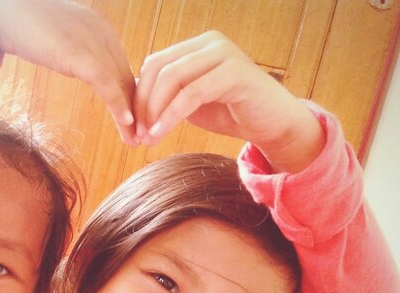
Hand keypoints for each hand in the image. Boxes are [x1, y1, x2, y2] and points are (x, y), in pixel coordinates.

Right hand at [0, 0, 136, 144]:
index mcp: (102, 31)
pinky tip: (127, 123)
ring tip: (135, 139)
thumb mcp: (63, 41)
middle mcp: (104, 35)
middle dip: (137, 111)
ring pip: (121, 85)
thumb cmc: (27, 28)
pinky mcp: (80, 55)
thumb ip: (78, 54)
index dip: (131, 98)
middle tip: (142, 137)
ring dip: (131, 116)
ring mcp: (94, 43)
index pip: (124, 70)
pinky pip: (106, 84)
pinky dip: (118, 105)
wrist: (3, 13)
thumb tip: (84, 69)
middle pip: (128, 79)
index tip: (135, 122)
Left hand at [134, 31, 323, 171]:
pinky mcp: (234, 72)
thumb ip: (166, 96)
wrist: (273, 126)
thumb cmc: (231, 114)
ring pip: (172, 79)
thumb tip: (131, 102)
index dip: (138, 95)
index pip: (155, 64)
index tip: (132, 126)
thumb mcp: (190, 103)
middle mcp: (210, 42)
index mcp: (197, 46)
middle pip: (159, 69)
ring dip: (154, 112)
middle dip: (143, 104)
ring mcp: (224, 53)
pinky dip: (170, 115)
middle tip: (137, 135)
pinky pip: (191, 93)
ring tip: (148, 138)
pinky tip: (160, 134)